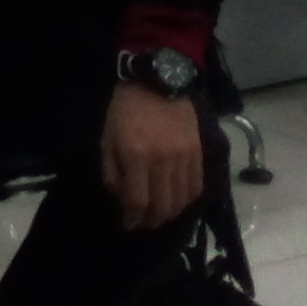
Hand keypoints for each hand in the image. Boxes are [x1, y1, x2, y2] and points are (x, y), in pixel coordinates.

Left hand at [101, 82, 206, 233]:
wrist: (158, 81)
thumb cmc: (126, 110)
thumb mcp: (107, 138)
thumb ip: (112, 172)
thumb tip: (121, 201)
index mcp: (136, 155)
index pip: (137, 200)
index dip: (133, 219)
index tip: (128, 224)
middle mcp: (162, 160)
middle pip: (162, 206)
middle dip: (151, 222)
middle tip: (144, 224)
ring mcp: (184, 156)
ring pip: (181, 200)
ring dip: (170, 214)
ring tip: (160, 216)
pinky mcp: (199, 152)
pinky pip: (197, 186)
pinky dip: (188, 200)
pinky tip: (178, 202)